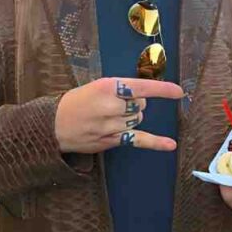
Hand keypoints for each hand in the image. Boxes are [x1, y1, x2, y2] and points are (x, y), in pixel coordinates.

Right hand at [55, 77, 184, 153]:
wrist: (53, 124)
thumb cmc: (76, 102)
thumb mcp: (96, 86)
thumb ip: (119, 89)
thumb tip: (144, 96)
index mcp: (108, 87)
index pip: (142, 87)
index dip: (162, 89)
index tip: (179, 91)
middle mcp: (112, 105)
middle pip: (142, 105)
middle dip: (136, 104)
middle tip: (116, 104)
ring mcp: (112, 125)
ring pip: (139, 120)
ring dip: (133, 117)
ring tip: (113, 116)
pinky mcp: (112, 141)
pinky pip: (138, 140)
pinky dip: (156, 143)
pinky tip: (171, 145)